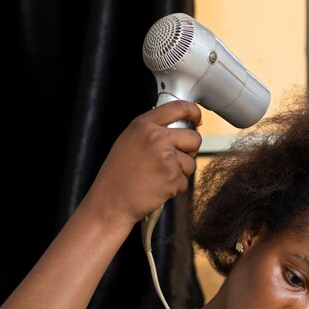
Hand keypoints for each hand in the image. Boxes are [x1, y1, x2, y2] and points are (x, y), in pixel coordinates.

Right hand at [83, 100, 201, 226]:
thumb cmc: (118, 175)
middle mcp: (156, 138)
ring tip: (158, 177)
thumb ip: (151, 131)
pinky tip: (157, 188)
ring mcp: (166, 157)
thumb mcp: (129, 141)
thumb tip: (178, 128)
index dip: (193, 112)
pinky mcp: (172, 177)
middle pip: (194, 138)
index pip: (178, 107)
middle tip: (174, 160)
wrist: (110, 201)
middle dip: (190, 150)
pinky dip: (175, 188)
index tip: (198, 118)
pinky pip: (185, 181)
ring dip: (180, 172)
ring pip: (191, 162)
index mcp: (144, 125)